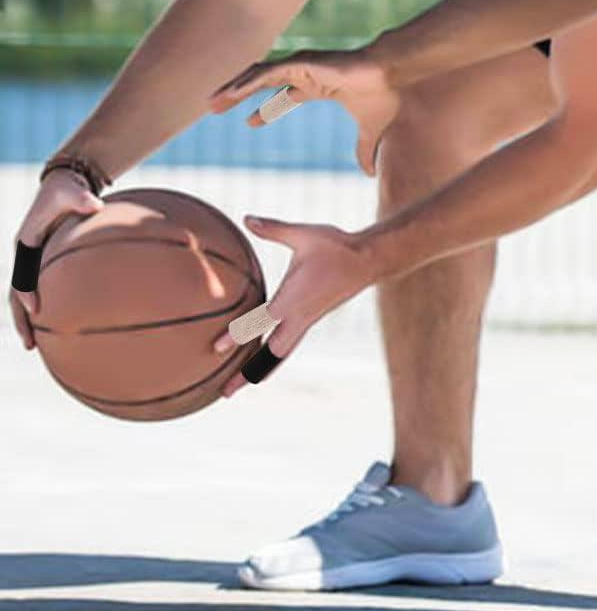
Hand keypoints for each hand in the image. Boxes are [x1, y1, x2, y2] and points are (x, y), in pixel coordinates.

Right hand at [10, 170, 103, 348]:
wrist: (66, 184)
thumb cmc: (68, 189)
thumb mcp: (72, 192)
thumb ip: (81, 199)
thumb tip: (95, 205)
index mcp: (26, 243)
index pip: (22, 273)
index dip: (26, 292)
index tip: (36, 310)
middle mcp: (25, 256)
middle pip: (17, 294)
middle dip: (21, 320)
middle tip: (29, 344)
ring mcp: (33, 262)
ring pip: (26, 297)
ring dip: (29, 321)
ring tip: (36, 346)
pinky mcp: (45, 264)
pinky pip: (42, 290)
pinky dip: (46, 308)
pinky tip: (59, 326)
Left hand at [209, 44, 400, 176]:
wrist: (392, 75)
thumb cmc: (384, 96)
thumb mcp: (369, 131)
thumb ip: (364, 150)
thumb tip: (370, 173)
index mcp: (318, 86)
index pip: (284, 98)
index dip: (267, 110)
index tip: (248, 124)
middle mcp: (306, 74)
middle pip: (264, 85)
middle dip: (240, 97)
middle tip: (216, 109)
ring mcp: (302, 66)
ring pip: (259, 77)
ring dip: (234, 89)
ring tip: (212, 101)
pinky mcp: (302, 63)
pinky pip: (268, 73)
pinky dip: (247, 82)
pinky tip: (230, 93)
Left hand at [214, 215, 378, 395]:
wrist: (368, 260)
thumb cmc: (336, 246)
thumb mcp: (304, 234)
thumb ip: (274, 229)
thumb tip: (246, 218)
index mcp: (293, 299)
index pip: (260, 322)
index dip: (237, 336)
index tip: (216, 350)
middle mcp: (298, 317)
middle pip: (269, 355)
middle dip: (247, 374)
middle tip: (225, 393)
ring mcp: (306, 322)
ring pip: (280, 355)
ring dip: (259, 372)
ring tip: (239, 387)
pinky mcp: (311, 320)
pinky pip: (288, 346)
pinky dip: (272, 360)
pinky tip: (263, 362)